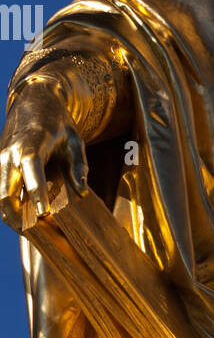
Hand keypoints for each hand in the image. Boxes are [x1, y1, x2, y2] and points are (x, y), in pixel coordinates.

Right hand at [0, 81, 87, 226]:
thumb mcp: (75, 140)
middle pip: (4, 192)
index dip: (36, 191)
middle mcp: (10, 154)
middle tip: (38, 235)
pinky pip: (1, 193)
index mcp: (31, 144)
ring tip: (34, 234)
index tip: (44, 212)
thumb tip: (82, 192)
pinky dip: (11, 209)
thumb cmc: (58, 123)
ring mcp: (1, 161)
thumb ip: (78, 165)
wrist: (33, 102)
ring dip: (13, 217)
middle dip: (17, 217)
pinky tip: (27, 222)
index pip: (31, 169)